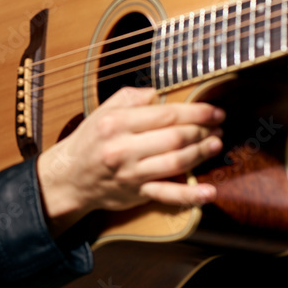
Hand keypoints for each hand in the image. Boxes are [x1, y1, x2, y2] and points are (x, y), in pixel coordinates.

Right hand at [36, 86, 223, 235]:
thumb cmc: (90, 140)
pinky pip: (167, 195)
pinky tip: (210, 192)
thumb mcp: (104, 111)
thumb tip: (159, 93)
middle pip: (175, 138)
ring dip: (202, 153)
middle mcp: (123, 148)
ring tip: (216, 144)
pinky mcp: (136, 193)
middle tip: (218, 127)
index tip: (214, 111)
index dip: (196, 112)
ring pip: (176, 162)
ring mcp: (131, 173)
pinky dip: (191, 195)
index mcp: (117, 123)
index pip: (166, 115)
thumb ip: (131, 98)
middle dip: (203, 131)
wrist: (69, 176)